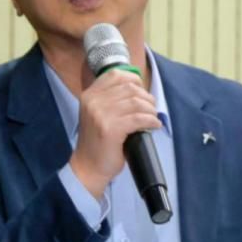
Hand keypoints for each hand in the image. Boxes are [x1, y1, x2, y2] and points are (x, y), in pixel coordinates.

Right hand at [69, 68, 161, 197]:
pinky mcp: (111, 129)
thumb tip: (138, 88)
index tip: (142, 91)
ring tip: (153, 117)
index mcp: (89, 95)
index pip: (115, 74)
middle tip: (151, 109)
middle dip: (146, 98)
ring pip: (136, 102)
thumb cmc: (98, 142)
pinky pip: (139, 118)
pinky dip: (151, 121)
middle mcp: (93, 101)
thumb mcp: (98, 113)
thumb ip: (111, 99)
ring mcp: (100, 114)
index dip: (134, 80)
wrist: (88, 166)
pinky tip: (153, 126)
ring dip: (150, 110)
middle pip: (130, 88)